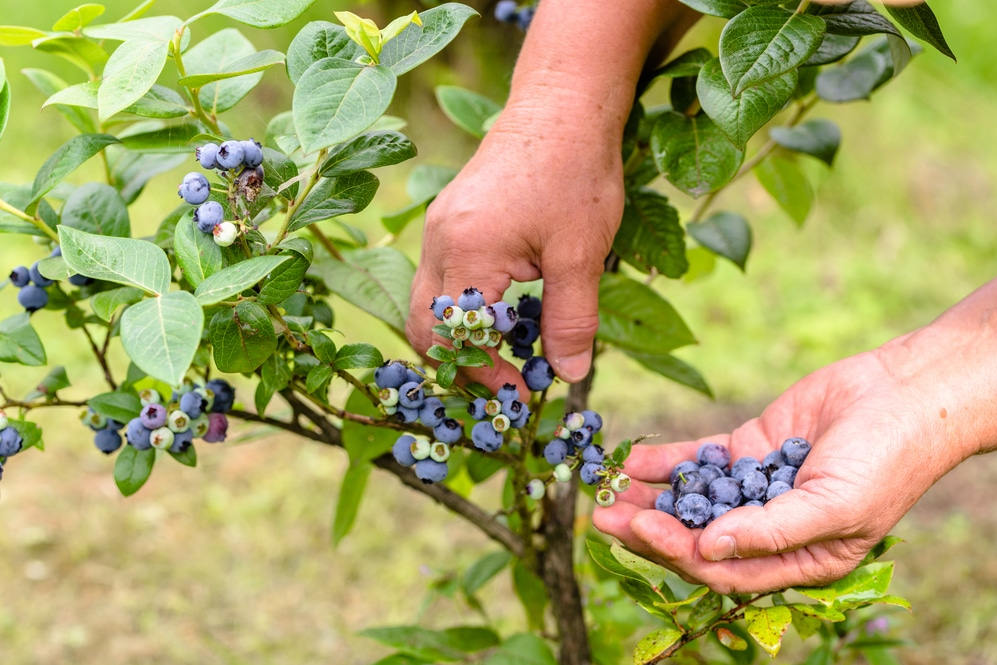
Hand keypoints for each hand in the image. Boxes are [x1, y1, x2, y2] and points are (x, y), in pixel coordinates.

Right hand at [406, 0, 699, 393]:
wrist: (562, 106)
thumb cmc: (575, 173)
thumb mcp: (580, 254)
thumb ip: (571, 320)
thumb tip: (568, 376)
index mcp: (465, 252)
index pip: (452, 337)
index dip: (483, 374)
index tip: (520, 392)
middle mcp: (438, 241)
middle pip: (424, 325)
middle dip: (461, 362)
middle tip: (506, 381)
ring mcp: (439, 227)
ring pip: (429, 302)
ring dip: (464, 334)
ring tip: (509, 349)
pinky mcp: (451, 219)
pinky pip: (442, 277)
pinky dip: (465, 305)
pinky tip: (506, 310)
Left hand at [593, 340, 977, 593]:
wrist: (905, 394)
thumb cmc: (886, 460)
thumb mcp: (835, 507)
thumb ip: (770, 532)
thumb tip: (706, 550)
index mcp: (796, 560)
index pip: (722, 571)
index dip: (677, 554)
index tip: (638, 529)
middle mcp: (769, 529)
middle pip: (696, 538)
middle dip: (649, 529)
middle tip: (601, 515)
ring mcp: (755, 487)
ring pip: (691, 500)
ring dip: (649, 497)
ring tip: (605, 488)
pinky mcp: (749, 448)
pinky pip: (700, 460)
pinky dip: (668, 462)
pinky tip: (634, 460)